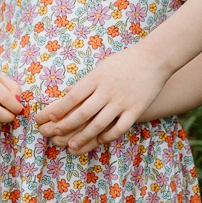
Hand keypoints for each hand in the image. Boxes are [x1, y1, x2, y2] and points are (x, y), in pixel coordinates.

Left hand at [35, 45, 167, 154]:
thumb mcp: (102, 67)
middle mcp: (107, 90)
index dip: (57, 110)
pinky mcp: (136, 109)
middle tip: (53, 135)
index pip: (72, 97)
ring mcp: (122, 101)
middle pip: (82, 113)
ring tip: (71, 145)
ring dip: (82, 137)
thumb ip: (87, 82)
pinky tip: (100, 140)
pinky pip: (119, 128)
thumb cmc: (125, 61)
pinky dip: (107, 136)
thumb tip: (66, 95)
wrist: (155, 58)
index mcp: (97, 78)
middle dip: (65, 126)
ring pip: (98, 124)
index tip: (46, 118)